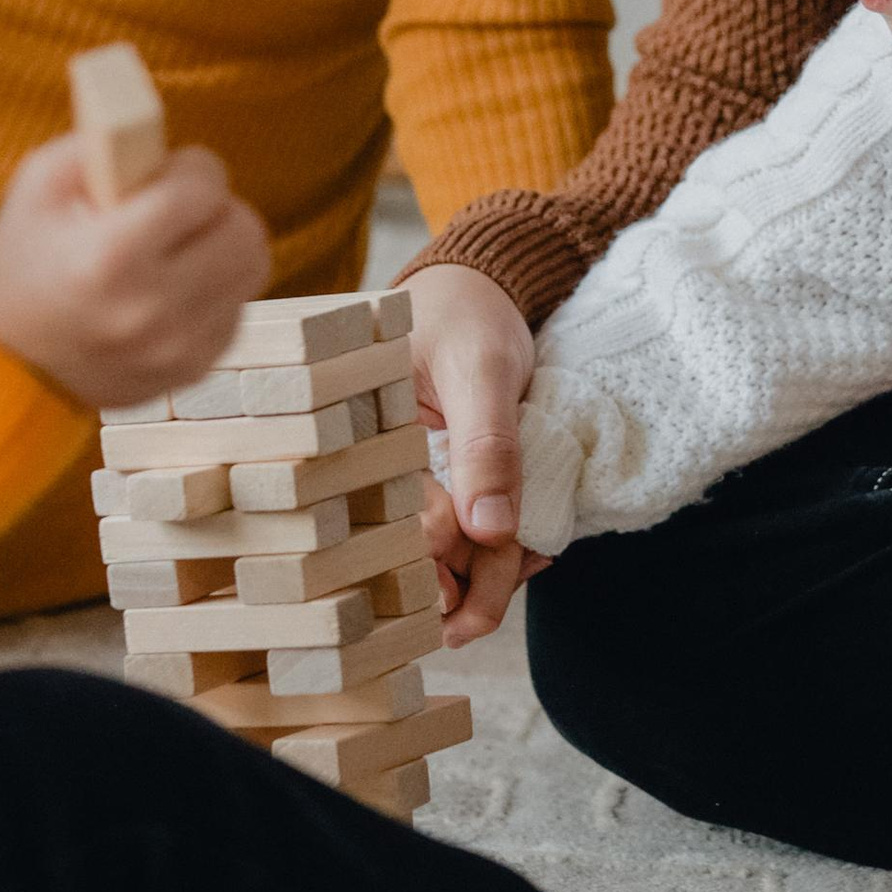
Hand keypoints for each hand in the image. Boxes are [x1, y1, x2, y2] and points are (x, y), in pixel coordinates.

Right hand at [0, 133, 269, 414]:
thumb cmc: (24, 263)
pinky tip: (176, 288)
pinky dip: (217, 289)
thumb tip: (155, 126)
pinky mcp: (195, 369)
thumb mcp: (37, 186)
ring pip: (253, 267)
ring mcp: (178, 346)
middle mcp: (152, 308)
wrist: (12, 367)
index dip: (192, 169)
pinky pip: (239, 308)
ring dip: (225, 245)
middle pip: (244, 229)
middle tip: (182, 210)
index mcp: (109, 256)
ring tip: (182, 246)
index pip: (203, 189)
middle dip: (217, 206)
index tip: (169, 173)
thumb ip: (101, 141)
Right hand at [407, 258, 539, 644]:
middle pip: (417, 550)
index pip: (399, 522)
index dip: (442, 557)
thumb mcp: (483, 369)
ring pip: (442, 551)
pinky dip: (496, 551)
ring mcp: (412, 478)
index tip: (485, 572)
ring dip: (483, 576)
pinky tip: (526, 553)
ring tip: (527, 569)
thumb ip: (487, 443)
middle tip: (497, 603)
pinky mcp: (442, 480)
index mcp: (364, 440)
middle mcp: (379, 468)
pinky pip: (462, 531)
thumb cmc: (467, 316)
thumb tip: (489, 528)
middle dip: (464, 585)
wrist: (480, 288)